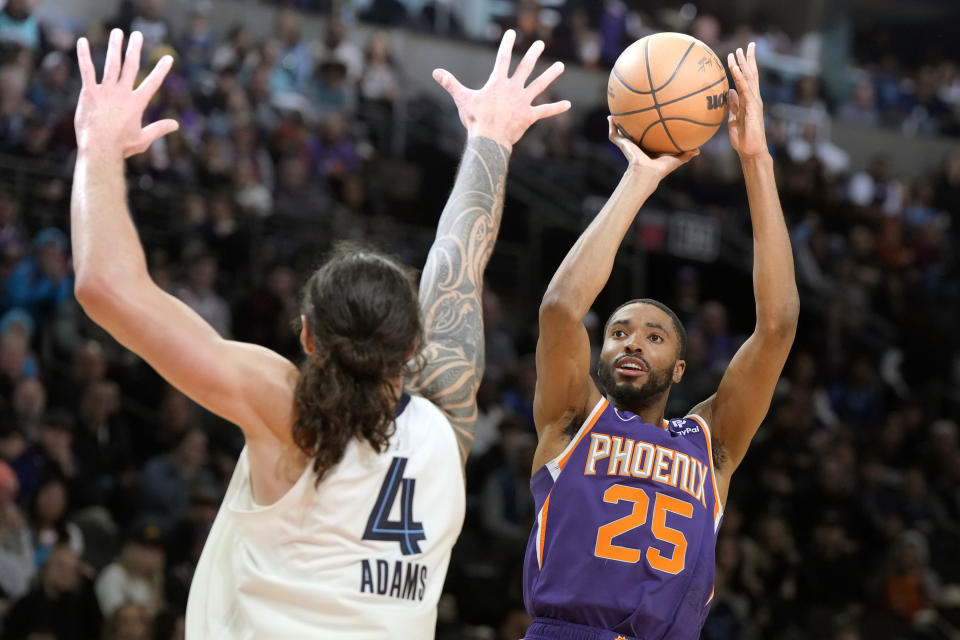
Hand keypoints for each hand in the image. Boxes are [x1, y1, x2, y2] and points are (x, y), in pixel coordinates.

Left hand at [75, 29, 178, 158]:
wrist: (99, 149)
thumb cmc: (121, 146)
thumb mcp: (144, 139)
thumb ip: (160, 129)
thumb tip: (176, 125)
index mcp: (137, 103)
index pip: (153, 83)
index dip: (161, 69)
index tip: (168, 58)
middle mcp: (123, 93)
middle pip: (131, 66)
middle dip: (135, 49)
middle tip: (138, 35)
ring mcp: (106, 91)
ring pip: (112, 64)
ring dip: (115, 46)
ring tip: (118, 32)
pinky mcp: (90, 92)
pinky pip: (87, 70)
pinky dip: (84, 55)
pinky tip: (83, 42)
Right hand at [432, 29, 570, 148]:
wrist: (488, 139)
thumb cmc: (474, 119)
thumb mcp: (462, 99)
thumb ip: (450, 83)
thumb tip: (435, 72)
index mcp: (497, 83)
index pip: (502, 58)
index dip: (507, 44)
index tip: (512, 33)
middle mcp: (513, 89)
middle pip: (525, 68)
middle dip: (533, 54)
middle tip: (541, 43)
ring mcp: (523, 102)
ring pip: (540, 85)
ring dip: (551, 75)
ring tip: (561, 66)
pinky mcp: (529, 116)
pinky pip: (545, 111)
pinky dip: (556, 108)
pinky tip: (568, 104)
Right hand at [607, 117, 697, 180]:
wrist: (647, 172)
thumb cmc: (660, 168)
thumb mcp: (676, 159)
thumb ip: (686, 155)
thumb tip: (698, 151)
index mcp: (647, 148)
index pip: (647, 137)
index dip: (647, 129)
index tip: (648, 120)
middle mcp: (637, 145)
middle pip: (632, 132)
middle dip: (630, 124)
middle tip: (631, 112)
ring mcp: (627, 144)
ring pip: (620, 131)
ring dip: (616, 123)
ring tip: (615, 112)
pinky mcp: (622, 143)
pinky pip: (614, 133)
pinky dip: (611, 125)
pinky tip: (610, 116)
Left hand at [726, 42, 767, 158]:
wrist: (750, 150)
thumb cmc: (742, 137)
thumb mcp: (733, 118)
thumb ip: (733, 105)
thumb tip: (729, 92)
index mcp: (748, 100)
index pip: (746, 79)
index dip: (743, 66)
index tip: (739, 54)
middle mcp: (753, 98)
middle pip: (751, 74)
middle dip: (748, 59)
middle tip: (745, 45)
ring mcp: (754, 101)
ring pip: (749, 79)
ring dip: (743, 64)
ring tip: (739, 51)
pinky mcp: (752, 107)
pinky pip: (745, 89)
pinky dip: (739, 77)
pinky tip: (735, 68)